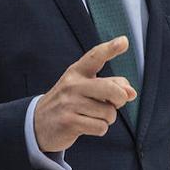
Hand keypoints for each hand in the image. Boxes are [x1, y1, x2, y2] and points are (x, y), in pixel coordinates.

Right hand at [33, 36, 136, 152]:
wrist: (38, 123)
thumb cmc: (69, 102)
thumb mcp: (85, 88)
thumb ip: (110, 85)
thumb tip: (131, 92)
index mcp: (77, 72)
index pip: (95, 56)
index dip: (111, 48)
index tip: (124, 41)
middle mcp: (72, 84)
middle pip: (111, 89)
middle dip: (120, 99)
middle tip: (115, 103)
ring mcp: (69, 103)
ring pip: (108, 112)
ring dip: (107, 118)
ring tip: (92, 116)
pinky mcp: (69, 122)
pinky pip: (100, 127)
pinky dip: (99, 129)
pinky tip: (87, 125)